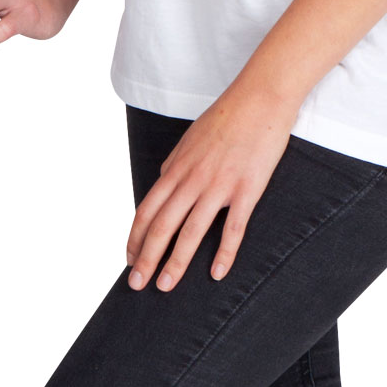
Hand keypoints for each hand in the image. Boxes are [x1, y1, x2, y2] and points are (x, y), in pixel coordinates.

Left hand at [125, 86, 297, 290]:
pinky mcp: (246, 190)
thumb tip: (162, 183)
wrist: (259, 99)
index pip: (147, 210)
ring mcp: (219, 185)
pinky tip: (217, 274)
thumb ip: (175, 165)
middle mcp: (192, 179)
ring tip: (165, 286)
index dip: (135, 238)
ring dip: (176, 262)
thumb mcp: (189, 140)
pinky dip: (223, 253)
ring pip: (190, 231)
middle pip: (162, 226)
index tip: (128, 259)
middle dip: (145, 258)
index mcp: (176, 168)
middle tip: (135, 284)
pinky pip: (232, 228)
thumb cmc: (225, 118)